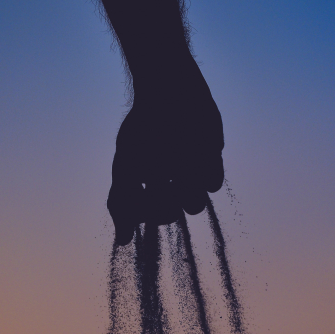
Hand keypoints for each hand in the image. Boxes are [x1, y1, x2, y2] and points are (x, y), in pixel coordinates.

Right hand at [107, 62, 223, 244]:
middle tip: (160, 182)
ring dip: (184, 191)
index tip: (141, 198)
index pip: (150, 216)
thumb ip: (121, 203)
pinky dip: (203, 175)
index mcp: (150, 183)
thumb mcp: (125, 166)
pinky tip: (194, 156)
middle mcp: (171, 182)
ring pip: (195, 205)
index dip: (146, 214)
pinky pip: (214, 184)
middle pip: (171, 214)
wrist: (169, 92)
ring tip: (177, 167)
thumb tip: (123, 242)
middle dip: (164, 203)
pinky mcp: (212, 161)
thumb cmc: (143, 128)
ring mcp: (193, 173)